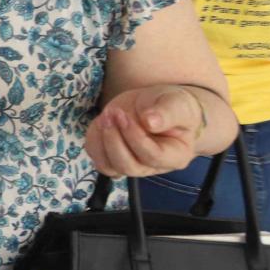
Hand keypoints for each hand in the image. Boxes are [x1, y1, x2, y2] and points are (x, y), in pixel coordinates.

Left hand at [87, 85, 204, 178]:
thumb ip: (167, 112)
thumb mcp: (176, 102)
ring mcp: (131, 163)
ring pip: (108, 167)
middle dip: (115, 141)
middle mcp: (152, 166)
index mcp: (175, 155)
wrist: (156, 104)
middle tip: (113, 113)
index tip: (126, 116)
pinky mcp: (112, 156)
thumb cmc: (172, 106)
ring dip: (102, 141)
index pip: (153, 157)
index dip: (136, 139)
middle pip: (128, 166)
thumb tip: (150, 122)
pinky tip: (101, 121)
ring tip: (106, 116)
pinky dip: (94, 140)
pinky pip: (96, 156)